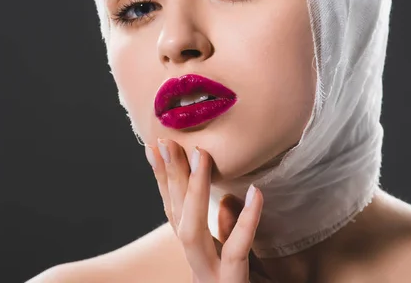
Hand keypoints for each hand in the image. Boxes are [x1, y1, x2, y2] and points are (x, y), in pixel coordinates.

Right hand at [145, 139, 272, 282]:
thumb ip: (229, 233)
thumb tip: (228, 198)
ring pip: (193, 232)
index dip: (163, 181)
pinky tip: (256, 192)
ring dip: (195, 191)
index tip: (154, 148)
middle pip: (177, 217)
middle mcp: (198, 268)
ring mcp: (211, 279)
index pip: (175, 213)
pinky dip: (246, 221)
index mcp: (197, 257)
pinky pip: (236, 252)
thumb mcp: (238, 259)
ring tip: (200, 154)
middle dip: (171, 178)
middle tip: (166, 141)